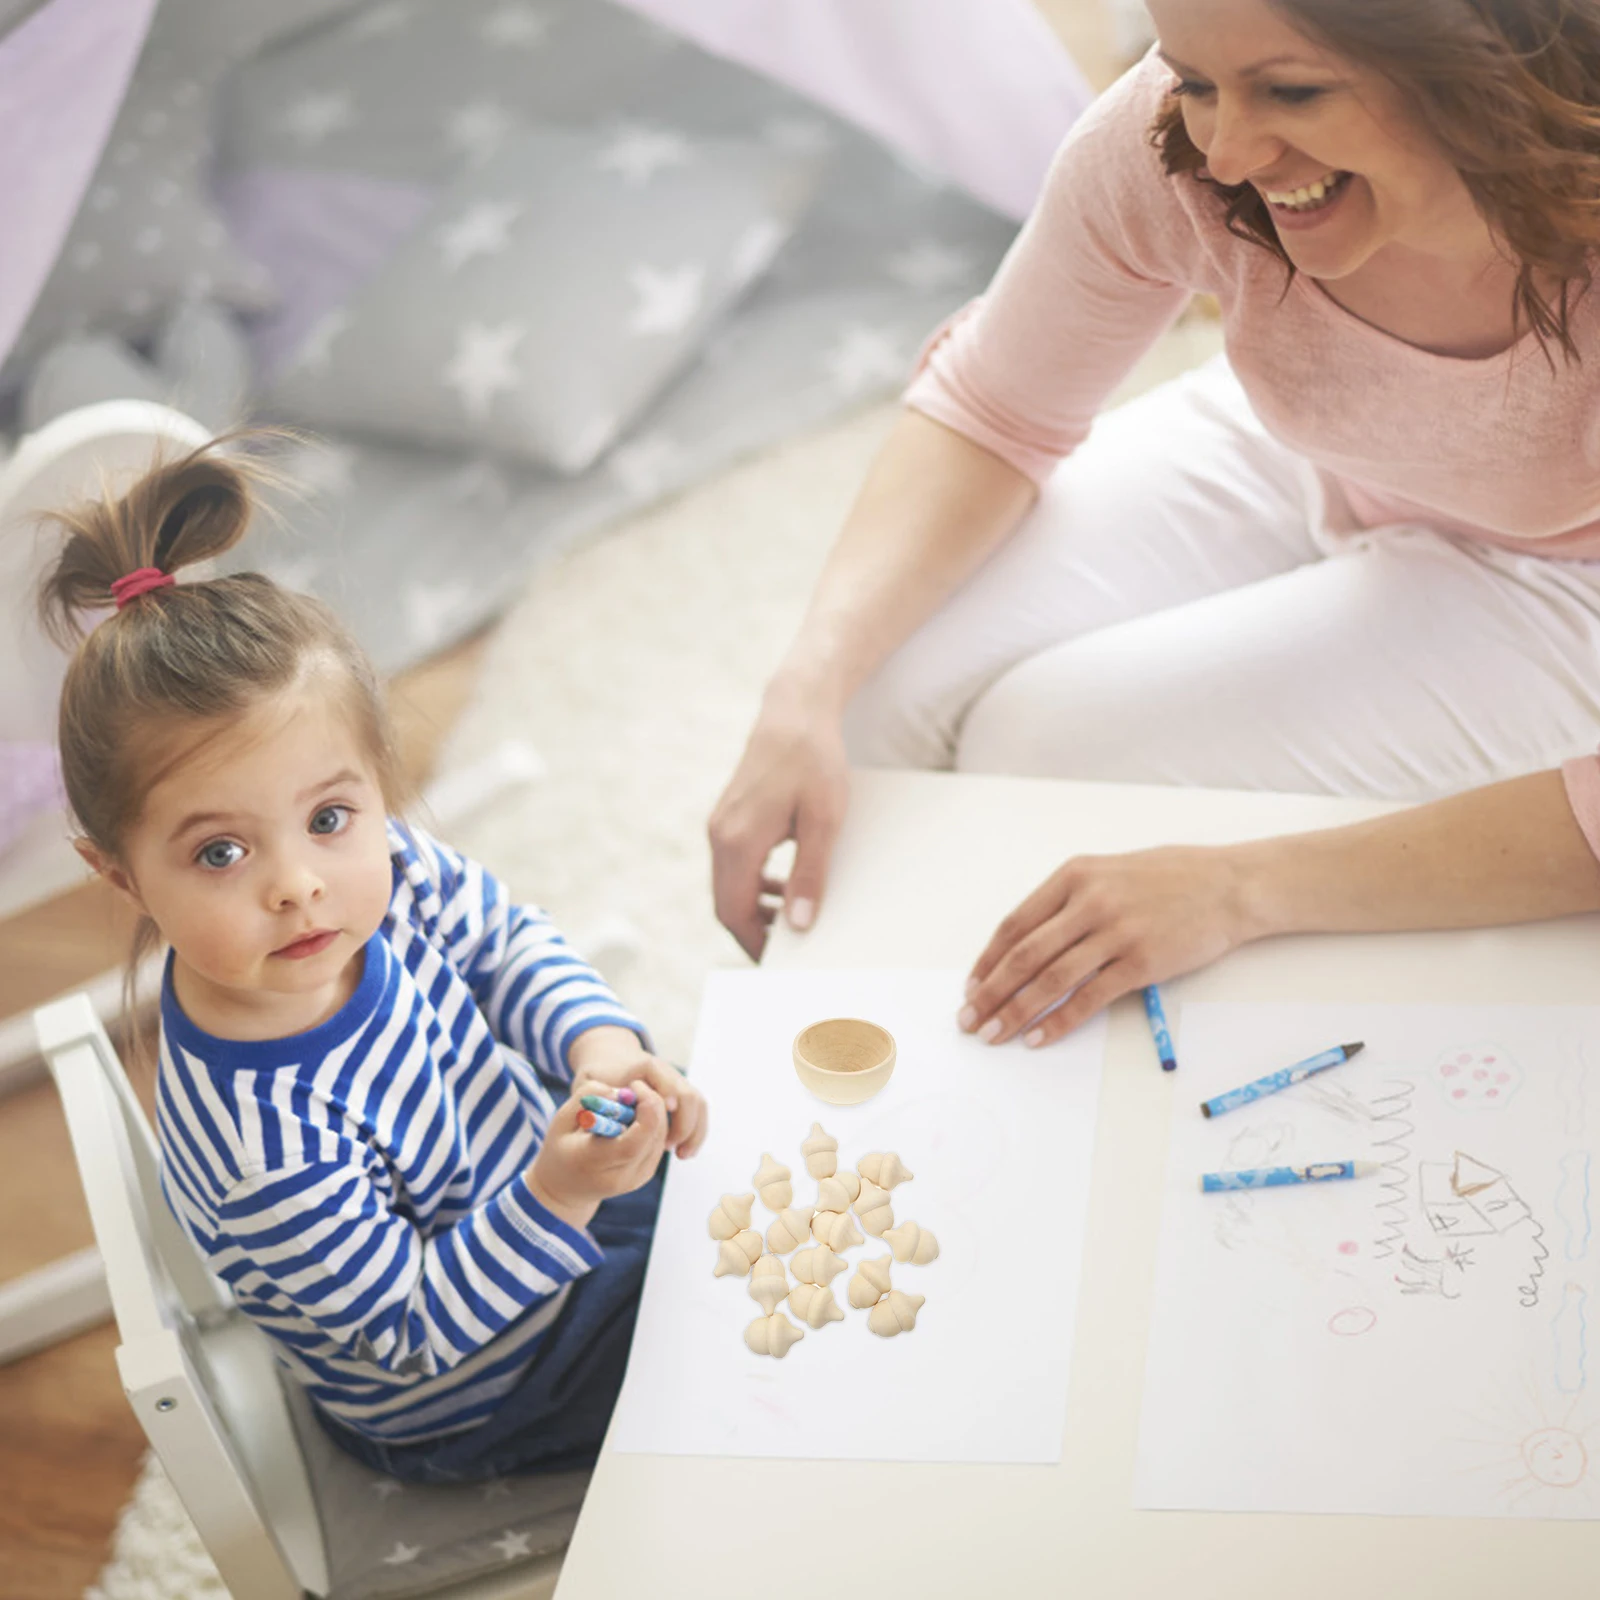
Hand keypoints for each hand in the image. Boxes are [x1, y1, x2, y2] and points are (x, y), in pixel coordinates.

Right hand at [527, 1076, 670, 1226]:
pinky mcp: (646, 1174)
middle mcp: (620, 1177)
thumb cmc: (561, 1149)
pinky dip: (653, 1123)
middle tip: (634, 1086)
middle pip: (653, 1136)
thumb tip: (620, 1091)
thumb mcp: (561, 1120)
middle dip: (651, 1103)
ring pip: (660, 1136)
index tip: (635, 1087)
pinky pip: (659, 1141)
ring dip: (653, 1112)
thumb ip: (586, 1098)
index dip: (645, 1111)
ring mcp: (636, 1178)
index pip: (632, 1143)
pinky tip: (634, 1116)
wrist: (566, 1189)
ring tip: (629, 1103)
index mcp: (593, 1163)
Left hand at [567, 1026, 708, 1158]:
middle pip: (687, 1094)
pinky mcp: (681, 1096)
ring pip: (698, 1105)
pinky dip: (695, 1132)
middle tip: (669, 1147)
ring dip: (693, 1131)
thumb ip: (595, 1096)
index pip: (664, 1079)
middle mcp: (666, 1072)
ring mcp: (676, 1083)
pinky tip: (684, 1152)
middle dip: (683, 1124)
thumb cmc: (598, 1076)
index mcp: (644, 1066)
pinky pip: (698, 1112)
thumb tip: (614, 1114)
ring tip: (681, 1155)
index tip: (665, 1116)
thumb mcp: (590, 1083)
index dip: (666, 1097)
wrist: (611, 1061)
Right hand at [709, 685, 850, 959]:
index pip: (733, 913)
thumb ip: (810, 874)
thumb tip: (801, 924)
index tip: (780, 964)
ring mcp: (721, 825)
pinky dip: (755, 884)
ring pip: (729, 885)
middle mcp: (720, 835)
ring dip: (756, 907)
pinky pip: (735, 865)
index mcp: (737, 841)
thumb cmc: (813, 761)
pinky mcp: (729, 816)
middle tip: (791, 949)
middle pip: (726, 904)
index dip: (753, 944)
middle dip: (755, 931)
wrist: (795, 710)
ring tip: (795, 919)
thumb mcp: (823, 821)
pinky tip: (785, 885)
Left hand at [959, 846, 1251, 1046]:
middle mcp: (1089, 901)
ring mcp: (1116, 932)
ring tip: (993, 1034)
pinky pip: (1089, 998)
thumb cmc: (1169, 878)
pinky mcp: (1141, 962)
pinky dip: (1059, 1022)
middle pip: (1024, 955)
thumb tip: (1025, 945)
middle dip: (990, 992)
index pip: (1015, 925)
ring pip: (1050, 979)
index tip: (971, 987)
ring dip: (1016, 1012)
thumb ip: (1067, 902)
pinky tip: (1038, 1038)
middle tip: (968, 1020)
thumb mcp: (1108, 873)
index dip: (987, 960)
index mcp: (1074, 875)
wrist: (1229, 885)